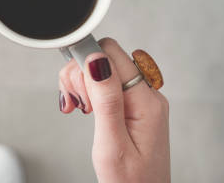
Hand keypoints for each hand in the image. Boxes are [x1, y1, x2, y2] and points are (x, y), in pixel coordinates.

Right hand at [58, 38, 169, 182]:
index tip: (75, 88)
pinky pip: (105, 83)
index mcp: (146, 102)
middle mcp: (147, 95)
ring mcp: (140, 99)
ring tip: (81, 109)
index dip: (86, 64)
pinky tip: (85, 108)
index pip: (112, 54)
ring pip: (102, 68)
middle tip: (79, 105)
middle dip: (81, 76)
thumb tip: (97, 60)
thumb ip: (106, 100)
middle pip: (105, 57)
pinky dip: (88, 92)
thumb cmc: (130, 182)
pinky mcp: (131, 105)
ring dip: (82, 84)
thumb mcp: (112, 144)